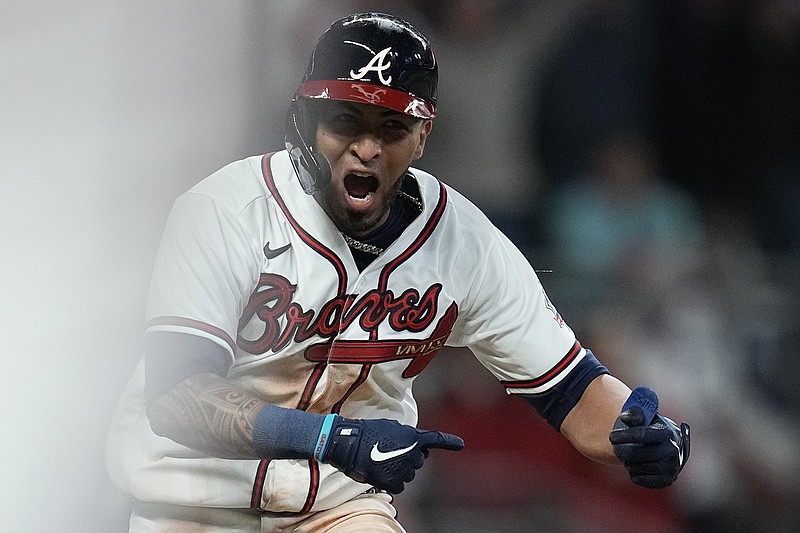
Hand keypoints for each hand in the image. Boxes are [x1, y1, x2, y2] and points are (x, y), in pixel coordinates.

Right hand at [318, 416, 463, 493]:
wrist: (350, 444)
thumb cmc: (368, 431)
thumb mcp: (392, 426)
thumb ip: (407, 435)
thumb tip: (411, 445)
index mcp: (413, 437)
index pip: (436, 440)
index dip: (450, 442)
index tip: (460, 445)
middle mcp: (412, 454)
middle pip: (419, 460)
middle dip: (409, 457)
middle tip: (392, 451)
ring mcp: (403, 469)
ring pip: (409, 473)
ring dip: (400, 468)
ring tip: (382, 459)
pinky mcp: (392, 482)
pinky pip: (399, 484)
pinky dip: (392, 480)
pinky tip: (381, 472)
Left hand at [609, 387, 689, 488]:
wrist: (666, 445)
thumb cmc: (650, 427)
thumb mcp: (645, 417)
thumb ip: (634, 413)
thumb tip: (625, 418)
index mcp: (667, 432)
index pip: (643, 434)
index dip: (625, 435)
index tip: (611, 437)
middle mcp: (672, 450)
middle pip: (637, 454)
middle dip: (622, 451)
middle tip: (616, 448)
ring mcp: (671, 466)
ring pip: (636, 467)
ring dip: (628, 462)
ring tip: (630, 455)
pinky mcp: (667, 480)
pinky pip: (639, 479)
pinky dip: (633, 473)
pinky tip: (636, 465)